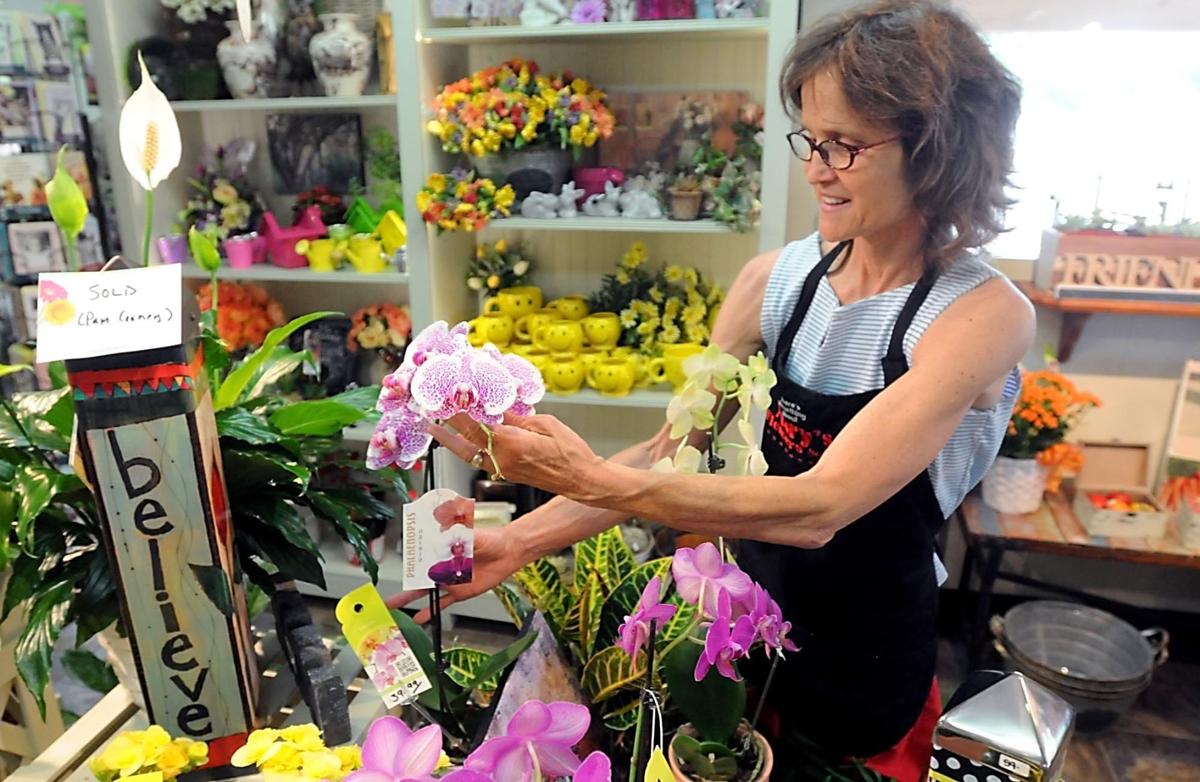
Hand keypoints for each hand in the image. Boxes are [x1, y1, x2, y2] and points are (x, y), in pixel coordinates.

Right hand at [386, 526, 524, 622]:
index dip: (411, 564)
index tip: (403, 568)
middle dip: (402, 585)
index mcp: (442, 550)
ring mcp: (449, 581)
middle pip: (418, 577)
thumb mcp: (471, 534)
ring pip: (426, 592)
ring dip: (410, 599)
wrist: (508, 552)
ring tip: (393, 607)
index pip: (421, 559)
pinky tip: (419, 618)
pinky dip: (431, 611)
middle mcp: (442, 566)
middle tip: (386, 595)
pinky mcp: (459, 592)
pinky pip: (442, 604)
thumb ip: (456, 536)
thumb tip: (443, 536)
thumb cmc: (490, 539)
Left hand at [429, 412, 604, 500]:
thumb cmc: (570, 452)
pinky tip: (464, 442)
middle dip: (446, 427)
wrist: (581, 480)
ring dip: (451, 442)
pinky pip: (480, 460)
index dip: (458, 411)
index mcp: (511, 443)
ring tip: (437, 430)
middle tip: (429, 415)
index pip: (476, 424)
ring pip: (469, 454)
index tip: (445, 398)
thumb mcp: (546, 424)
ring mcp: (503, 468)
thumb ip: (517, 418)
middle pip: (466, 441)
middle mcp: (502, 458)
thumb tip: (497, 409)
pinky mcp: (507, 474)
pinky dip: (468, 449)